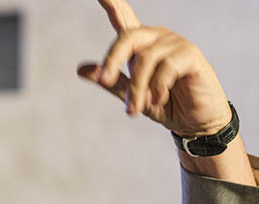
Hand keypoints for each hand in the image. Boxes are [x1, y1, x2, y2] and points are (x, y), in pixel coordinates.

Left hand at [77, 0, 230, 136]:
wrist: (193, 122)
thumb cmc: (163, 105)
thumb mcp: (130, 96)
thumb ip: (110, 81)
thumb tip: (81, 69)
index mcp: (141, 45)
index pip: (124, 18)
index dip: (113, 4)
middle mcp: (158, 38)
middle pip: (128, 37)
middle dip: (113, 60)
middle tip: (106, 81)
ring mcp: (176, 44)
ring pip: (145, 59)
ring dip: (137, 88)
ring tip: (135, 109)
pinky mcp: (192, 55)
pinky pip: (166, 67)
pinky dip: (157, 88)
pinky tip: (158, 100)